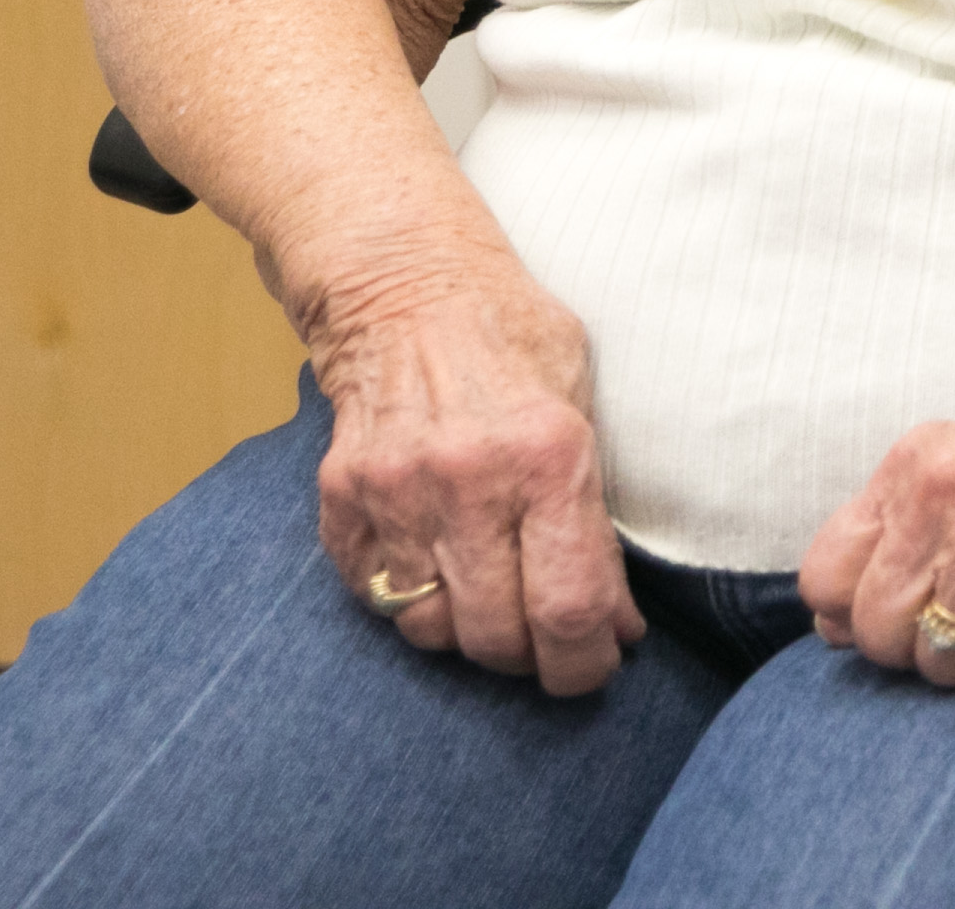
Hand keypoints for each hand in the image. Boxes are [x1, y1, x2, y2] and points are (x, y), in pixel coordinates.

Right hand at [302, 242, 644, 696]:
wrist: (406, 287)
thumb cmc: (512, 341)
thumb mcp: (582, 406)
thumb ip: (595, 517)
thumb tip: (612, 624)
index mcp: (547, 456)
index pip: (569, 608)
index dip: (587, 664)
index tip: (598, 666)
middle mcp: (468, 482)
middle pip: (496, 636)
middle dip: (532, 659)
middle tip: (548, 645)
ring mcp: (396, 493)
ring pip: (430, 630)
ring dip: (466, 635)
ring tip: (491, 601)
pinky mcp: (342, 501)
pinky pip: (375, 599)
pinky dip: (409, 603)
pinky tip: (437, 569)